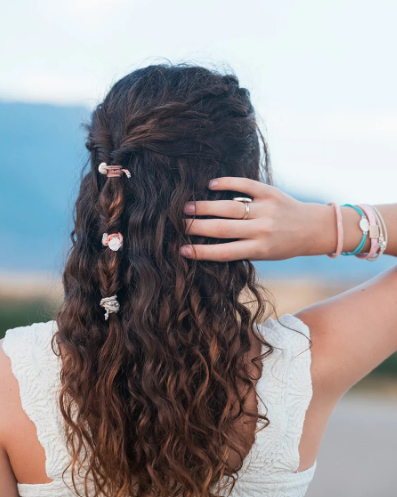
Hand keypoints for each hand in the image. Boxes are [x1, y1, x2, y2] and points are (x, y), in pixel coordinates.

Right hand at [180, 177, 334, 261]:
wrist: (313, 228)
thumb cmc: (284, 246)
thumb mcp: (265, 255)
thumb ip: (241, 248)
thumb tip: (208, 240)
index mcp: (260, 249)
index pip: (224, 252)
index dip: (201, 252)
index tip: (182, 249)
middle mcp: (262, 230)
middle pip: (222, 228)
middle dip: (197, 226)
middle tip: (179, 224)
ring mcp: (266, 209)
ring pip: (229, 207)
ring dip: (205, 206)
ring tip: (187, 207)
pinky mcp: (270, 192)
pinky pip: (245, 185)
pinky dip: (227, 183)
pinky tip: (211, 185)